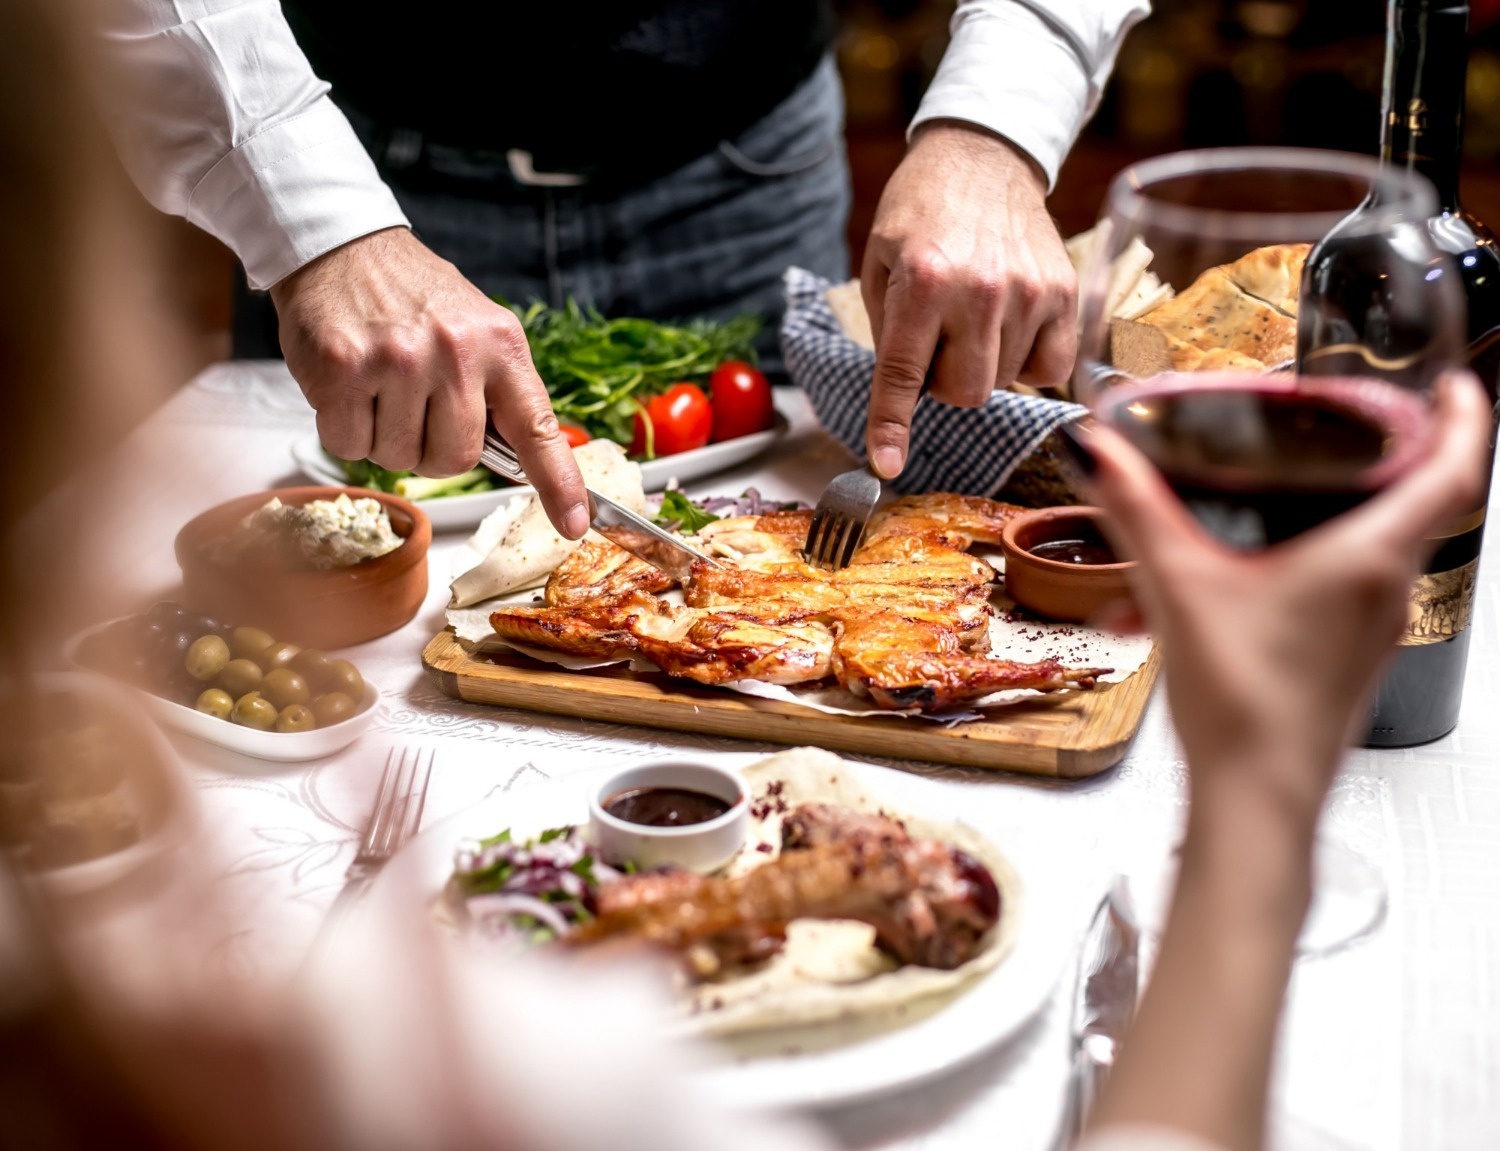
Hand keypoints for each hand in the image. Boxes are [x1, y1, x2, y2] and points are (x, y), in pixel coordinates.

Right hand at [271, 227, 588, 538]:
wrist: (343, 245)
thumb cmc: (413, 296)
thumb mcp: (477, 329)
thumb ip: (498, 391)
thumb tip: (520, 462)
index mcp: (501, 345)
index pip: (538, 428)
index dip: (559, 484)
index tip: (575, 524)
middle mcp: (455, 352)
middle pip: (455, 460)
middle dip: (432, 450)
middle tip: (416, 408)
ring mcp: (399, 360)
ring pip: (399, 458)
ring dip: (385, 438)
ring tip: (380, 386)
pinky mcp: (344, 369)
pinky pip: (350, 444)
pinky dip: (345, 428)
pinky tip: (349, 386)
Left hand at [860, 121, 1076, 477]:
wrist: (983, 156)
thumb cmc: (921, 213)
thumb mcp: (880, 264)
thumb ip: (888, 334)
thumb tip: (903, 403)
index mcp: (922, 282)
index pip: (903, 374)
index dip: (891, 427)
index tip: (887, 465)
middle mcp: (979, 290)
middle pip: (964, 394)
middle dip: (942, 381)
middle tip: (936, 341)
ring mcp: (1029, 293)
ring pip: (1003, 383)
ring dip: (982, 364)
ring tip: (972, 316)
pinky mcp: (1065, 294)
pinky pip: (1049, 370)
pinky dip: (1027, 362)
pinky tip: (1011, 327)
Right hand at [1078, 372, 1489, 837]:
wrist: (1258, 802)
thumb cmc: (1247, 708)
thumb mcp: (1178, 586)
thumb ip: (1137, 511)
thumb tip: (1100, 454)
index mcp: (1370, 556)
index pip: (1455, 466)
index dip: (1464, 414)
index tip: (1455, 383)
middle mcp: (1385, 590)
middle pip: (1401, 503)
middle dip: (1356, 466)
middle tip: (1327, 434)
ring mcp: (1369, 631)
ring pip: (1349, 555)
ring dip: (1286, 534)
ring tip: (1207, 538)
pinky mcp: (1343, 662)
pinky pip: (1322, 599)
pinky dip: (1270, 582)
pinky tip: (1189, 604)